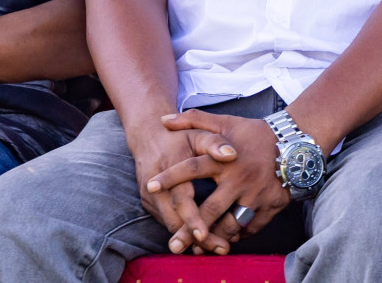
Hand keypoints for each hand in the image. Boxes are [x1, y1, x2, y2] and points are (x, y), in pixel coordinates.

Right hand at [125, 121, 238, 254]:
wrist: (149, 136)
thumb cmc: (180, 135)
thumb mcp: (198, 133)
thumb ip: (215, 143)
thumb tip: (232, 154)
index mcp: (168, 171)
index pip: (180, 201)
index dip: (192, 219)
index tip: (205, 233)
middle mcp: (155, 189)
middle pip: (175, 221)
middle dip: (196, 237)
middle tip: (221, 247)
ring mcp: (151, 198)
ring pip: (171, 225)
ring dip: (191, 238)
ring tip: (218, 246)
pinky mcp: (151, 204)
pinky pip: (169, 221)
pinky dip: (185, 230)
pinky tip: (205, 237)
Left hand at [150, 110, 292, 254]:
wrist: (296, 142)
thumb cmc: (255, 134)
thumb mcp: (227, 123)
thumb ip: (194, 120)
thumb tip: (163, 118)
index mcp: (226, 159)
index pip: (193, 167)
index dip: (171, 176)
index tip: (150, 186)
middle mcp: (241, 179)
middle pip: (211, 210)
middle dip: (191, 229)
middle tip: (174, 243)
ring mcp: (257, 194)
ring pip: (232, 224)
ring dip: (215, 236)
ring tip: (200, 246)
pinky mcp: (272, 205)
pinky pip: (252, 227)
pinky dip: (239, 235)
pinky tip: (228, 238)